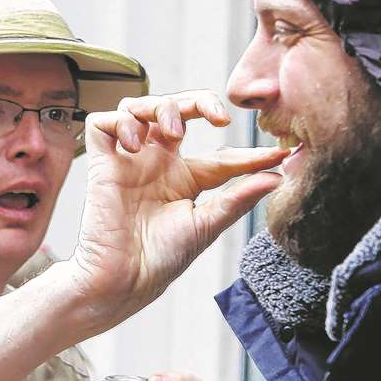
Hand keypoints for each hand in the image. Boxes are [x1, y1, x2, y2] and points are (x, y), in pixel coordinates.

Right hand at [63, 91, 286, 332]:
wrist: (125, 278)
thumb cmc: (163, 259)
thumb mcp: (207, 225)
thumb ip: (238, 198)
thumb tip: (277, 177)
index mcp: (187, 179)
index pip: (223, 154)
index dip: (250, 152)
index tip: (278, 154)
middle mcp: (159, 163)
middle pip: (178, 110)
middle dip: (200, 102)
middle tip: (218, 117)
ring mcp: (130, 160)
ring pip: (141, 107)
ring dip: (161, 108)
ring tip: (174, 133)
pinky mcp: (102, 162)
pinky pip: (104, 122)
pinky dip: (122, 122)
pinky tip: (136, 145)